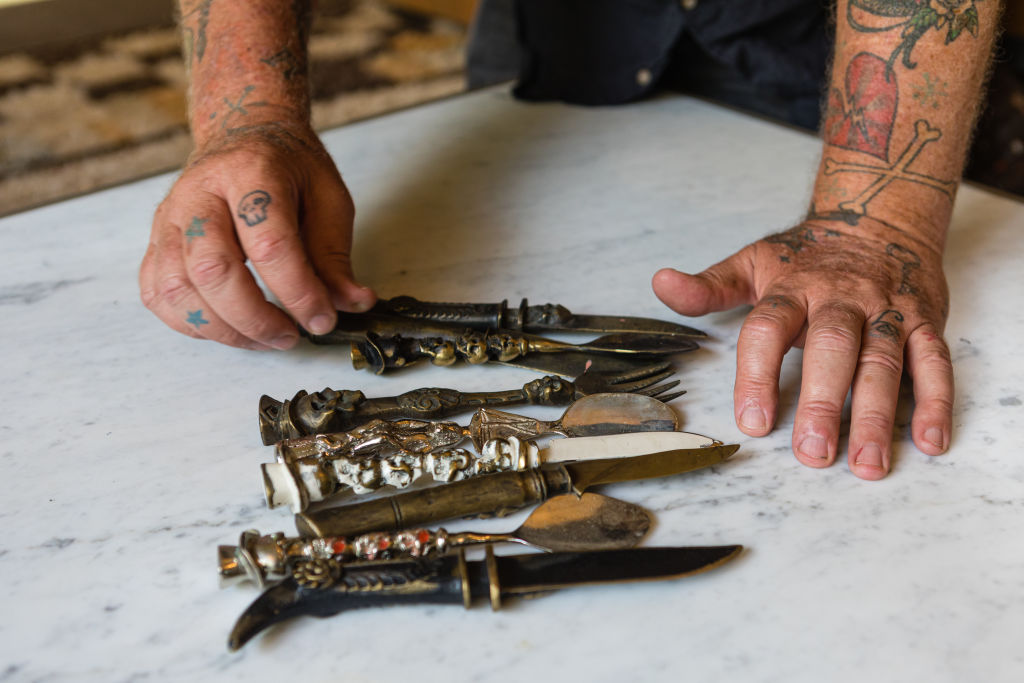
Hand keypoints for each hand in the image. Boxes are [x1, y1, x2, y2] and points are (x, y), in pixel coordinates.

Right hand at [140, 123, 375, 349]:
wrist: (242, 135)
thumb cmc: (287, 169)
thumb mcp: (328, 198)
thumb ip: (335, 256)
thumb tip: (352, 303)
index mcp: (251, 172)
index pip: (270, 244)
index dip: (299, 292)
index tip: (322, 319)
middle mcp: (200, 194)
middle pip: (213, 269)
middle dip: (255, 318)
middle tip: (290, 336)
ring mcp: (169, 219)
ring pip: (177, 288)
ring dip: (224, 329)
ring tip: (265, 337)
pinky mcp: (156, 242)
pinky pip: (158, 295)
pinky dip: (191, 324)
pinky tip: (229, 327)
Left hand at [652, 217, 952, 479]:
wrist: (879, 220)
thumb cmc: (808, 256)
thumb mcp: (753, 263)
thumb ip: (708, 287)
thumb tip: (660, 283)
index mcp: (793, 288)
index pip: (769, 329)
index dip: (757, 374)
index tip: (752, 422)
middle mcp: (842, 298)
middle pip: (833, 348)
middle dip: (823, 401)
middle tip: (812, 453)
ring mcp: (887, 310)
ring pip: (884, 362)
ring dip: (877, 415)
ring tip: (866, 465)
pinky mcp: (924, 322)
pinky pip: (934, 362)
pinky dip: (935, 402)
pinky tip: (928, 443)